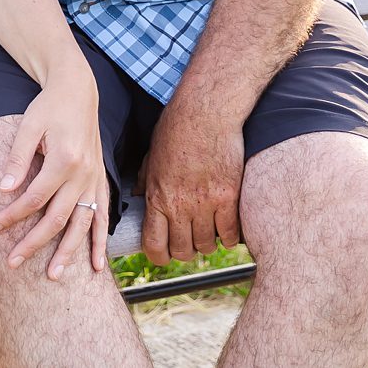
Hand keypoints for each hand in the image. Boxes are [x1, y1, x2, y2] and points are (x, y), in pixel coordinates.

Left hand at [0, 74, 107, 277]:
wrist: (77, 91)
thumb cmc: (49, 107)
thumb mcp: (28, 126)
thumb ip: (17, 159)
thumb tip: (3, 189)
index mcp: (64, 159)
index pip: (34, 198)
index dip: (12, 215)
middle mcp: (83, 173)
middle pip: (57, 217)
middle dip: (34, 243)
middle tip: (12, 263)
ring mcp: (94, 178)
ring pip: (82, 223)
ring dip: (68, 252)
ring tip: (53, 275)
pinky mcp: (99, 180)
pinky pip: (102, 216)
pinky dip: (99, 240)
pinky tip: (94, 264)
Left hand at [136, 96, 243, 264]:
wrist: (205, 111)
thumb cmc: (176, 128)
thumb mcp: (152, 155)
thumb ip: (144, 180)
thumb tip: (136, 196)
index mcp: (157, 197)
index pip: (154, 245)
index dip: (160, 257)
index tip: (166, 254)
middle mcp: (180, 205)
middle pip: (182, 250)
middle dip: (185, 251)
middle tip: (190, 241)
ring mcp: (205, 203)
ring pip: (207, 245)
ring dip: (207, 243)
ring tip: (209, 232)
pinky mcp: (228, 196)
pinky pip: (231, 233)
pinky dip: (230, 236)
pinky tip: (228, 229)